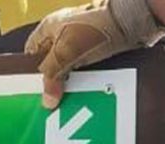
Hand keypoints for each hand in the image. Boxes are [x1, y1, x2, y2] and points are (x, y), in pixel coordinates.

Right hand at [25, 0, 164, 108]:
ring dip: (72, 82)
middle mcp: (63, 32)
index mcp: (49, 27)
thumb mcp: (65, 54)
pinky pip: (87, 69)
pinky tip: (88, 89)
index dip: (32, 70)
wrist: (132, 22)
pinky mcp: (98, 48)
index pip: (31, 52)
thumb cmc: (97, 29)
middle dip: (54, 80)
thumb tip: (47, 99)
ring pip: (70, 67)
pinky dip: (87, 79)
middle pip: (51, 62)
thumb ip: (52, 77)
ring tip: (71, 95)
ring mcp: (81, 40)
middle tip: (54, 96)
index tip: (35, 87)